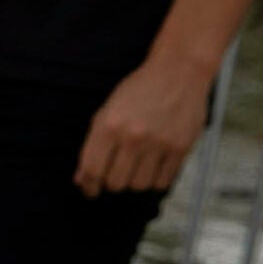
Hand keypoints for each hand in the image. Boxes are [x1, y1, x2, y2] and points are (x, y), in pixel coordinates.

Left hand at [77, 52, 212, 197]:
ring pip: (139, 186)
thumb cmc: (138, 90)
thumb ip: (93, 145)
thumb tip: (82, 178)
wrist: (178, 73)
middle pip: (116, 183)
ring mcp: (159, 144)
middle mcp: (133, 137)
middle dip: (111, 183)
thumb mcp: (107, 111)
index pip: (92, 170)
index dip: (88, 186)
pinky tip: (152, 168)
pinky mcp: (181, 148)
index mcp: (108, 126)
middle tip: (114, 175)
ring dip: (134, 182)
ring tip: (134, 169)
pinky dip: (155, 181)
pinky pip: (164, 181)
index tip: (89, 190)